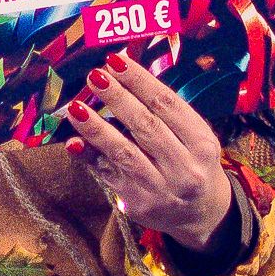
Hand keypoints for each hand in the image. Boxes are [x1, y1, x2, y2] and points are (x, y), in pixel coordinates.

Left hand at [65, 53, 232, 251]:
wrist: (201, 214)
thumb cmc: (191, 163)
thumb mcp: (193, 137)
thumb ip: (164, 112)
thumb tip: (120, 75)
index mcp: (202, 143)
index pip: (167, 104)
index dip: (139, 81)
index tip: (115, 60)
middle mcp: (185, 167)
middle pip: (146, 126)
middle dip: (117, 99)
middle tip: (94, 76)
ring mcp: (161, 188)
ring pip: (124, 153)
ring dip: (97, 128)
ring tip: (76, 108)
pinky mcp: (139, 204)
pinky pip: (109, 174)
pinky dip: (90, 156)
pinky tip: (73, 143)